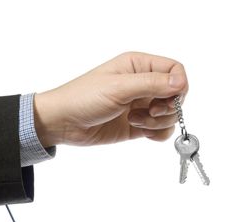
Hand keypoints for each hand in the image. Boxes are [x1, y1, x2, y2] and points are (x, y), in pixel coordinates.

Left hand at [33, 52, 187, 147]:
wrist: (63, 122)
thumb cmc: (84, 98)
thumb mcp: (118, 87)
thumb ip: (151, 84)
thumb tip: (181, 82)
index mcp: (138, 66)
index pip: (175, 70)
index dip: (178, 86)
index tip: (169, 99)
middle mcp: (142, 84)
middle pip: (176, 95)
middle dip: (168, 107)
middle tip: (150, 112)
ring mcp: (141, 105)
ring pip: (169, 115)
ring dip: (158, 122)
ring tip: (135, 121)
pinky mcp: (137, 125)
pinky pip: (160, 130)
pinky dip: (156, 133)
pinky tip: (139, 131)